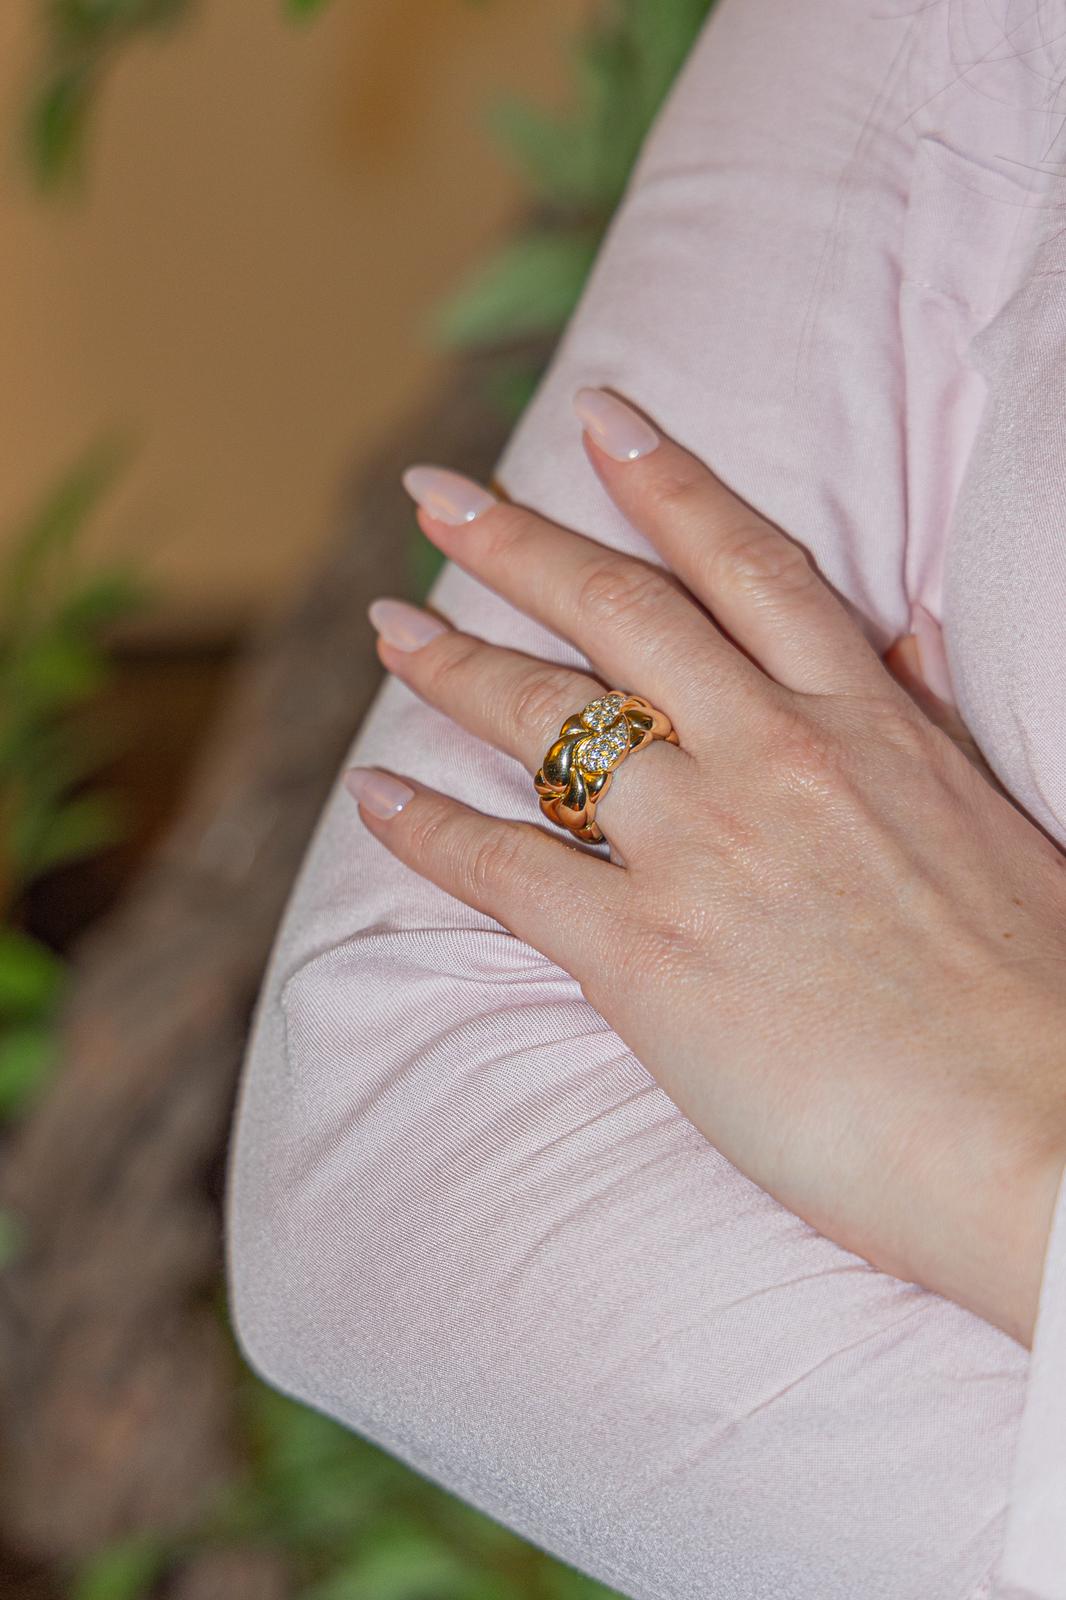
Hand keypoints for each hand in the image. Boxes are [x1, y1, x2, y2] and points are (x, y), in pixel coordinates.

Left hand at [347, 387, 1065, 1347]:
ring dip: (452, 665)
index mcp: (868, 721)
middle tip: (440, 499)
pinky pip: (506, 870)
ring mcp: (704, 850)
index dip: (667, 479)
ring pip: (546, 722)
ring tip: (392, 628)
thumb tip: (906, 654)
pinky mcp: (647, 958)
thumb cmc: (1033, 995)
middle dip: (517, 543)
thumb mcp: (989, 818)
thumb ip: (920, 731)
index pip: (749, 564)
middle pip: (619, 615)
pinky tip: (375, 799)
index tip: (602, 418)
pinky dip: (428, 830)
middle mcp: (775, 757)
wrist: (1039, 1134)